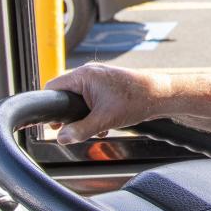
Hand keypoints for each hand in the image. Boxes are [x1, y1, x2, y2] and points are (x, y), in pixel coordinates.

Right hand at [45, 62, 167, 143]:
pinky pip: (91, 98)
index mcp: (83, 75)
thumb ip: (80, 130)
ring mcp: (98, 77)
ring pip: (79, 98)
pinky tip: (103, 125)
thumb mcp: (104, 120)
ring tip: (94, 128)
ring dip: (83, 116)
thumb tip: (61, 138)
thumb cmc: (135, 101)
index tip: (52, 123)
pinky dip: (93, 112)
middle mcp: (89, 73)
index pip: (53, 87)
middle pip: (65, 94)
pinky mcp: (107, 84)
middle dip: (69, 114)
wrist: (160, 95)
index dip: (50, 106)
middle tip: (72, 130)